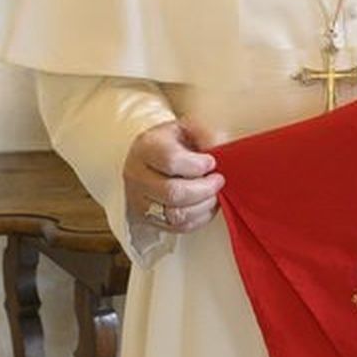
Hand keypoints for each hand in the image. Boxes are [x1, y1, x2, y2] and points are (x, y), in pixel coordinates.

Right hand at [124, 119, 225, 233]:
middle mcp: (137, 176)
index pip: (170, 161)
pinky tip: (207, 205)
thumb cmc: (173, 142)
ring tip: (215, 193)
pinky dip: (199, 218)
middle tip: (219, 180)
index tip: (212, 162)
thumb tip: (218, 148)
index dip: (197, 165)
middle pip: (173, 192)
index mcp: (146, 148)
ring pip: (175, 215)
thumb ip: (205, 133)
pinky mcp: (148, 220)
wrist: (151, 158)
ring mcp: (139, 201)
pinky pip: (178, 228)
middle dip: (204, 189)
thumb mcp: (188, 128)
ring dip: (204, 205)